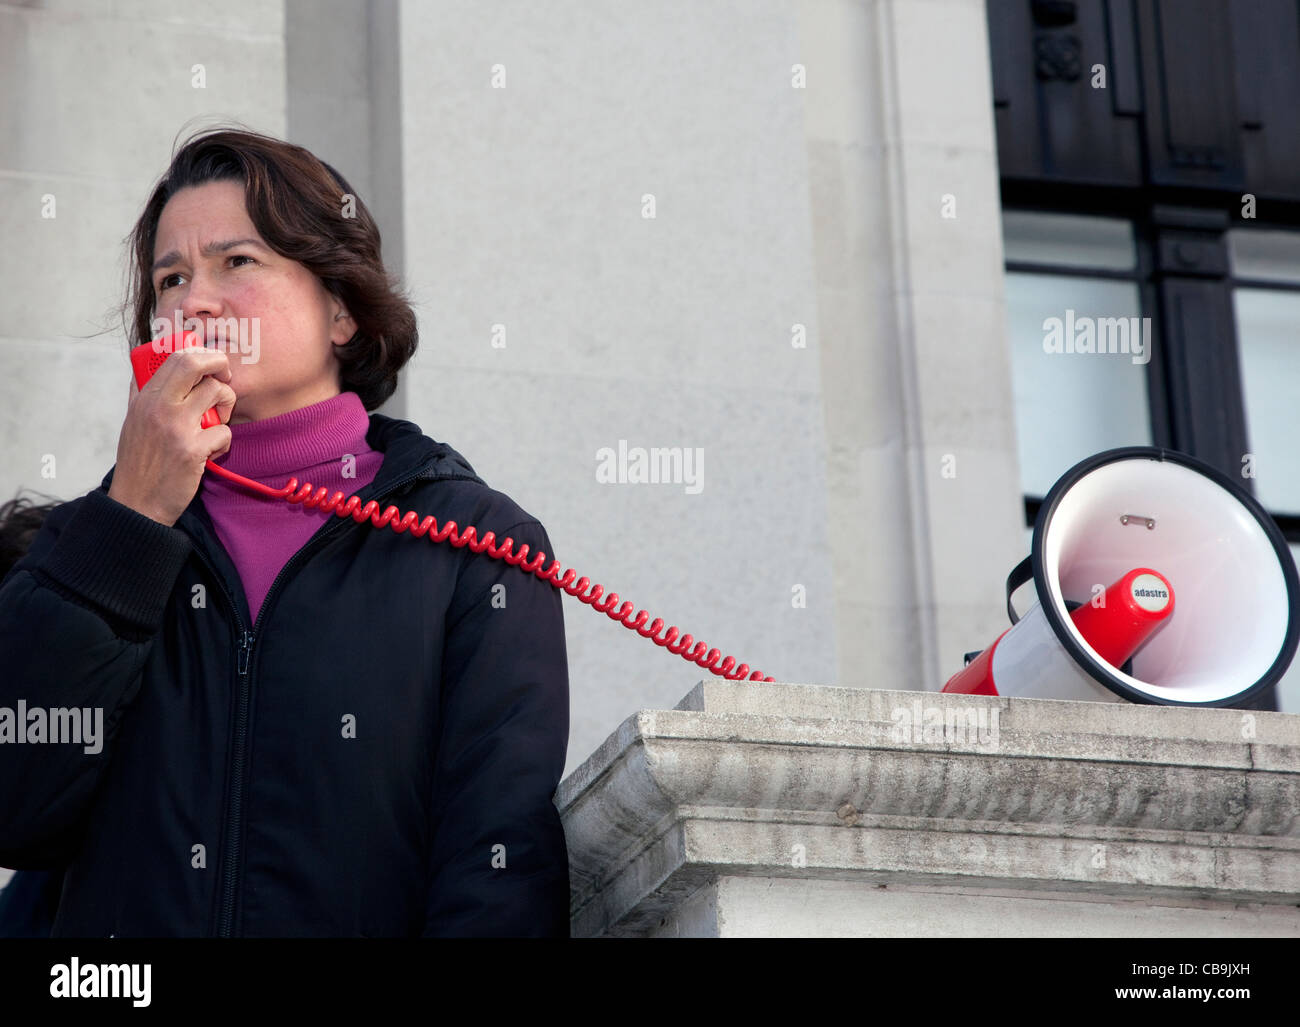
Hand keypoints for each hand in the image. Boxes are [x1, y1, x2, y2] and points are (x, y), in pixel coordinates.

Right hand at [107, 348, 237, 526]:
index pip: (176, 358)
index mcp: (145, 398)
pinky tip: (211, 452)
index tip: (212, 364)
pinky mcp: (192, 450)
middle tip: (226, 379)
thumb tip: (144, 365)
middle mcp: (159, 407)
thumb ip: (140, 393)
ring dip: (226, 406)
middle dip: (220, 365)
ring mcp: (175, 428)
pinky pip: (224, 432)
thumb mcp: (132, 421)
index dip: (202, 354)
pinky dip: (224, 442)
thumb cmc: (139, 462)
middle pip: (196, 364)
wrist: (137, 503)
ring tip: (217, 422)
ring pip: (217, 393)